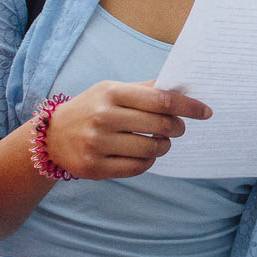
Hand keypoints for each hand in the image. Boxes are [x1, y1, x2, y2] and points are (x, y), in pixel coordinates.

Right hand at [44, 80, 212, 179]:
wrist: (50, 136)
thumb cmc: (91, 108)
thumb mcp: (112, 89)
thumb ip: (145, 89)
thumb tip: (182, 88)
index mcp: (111, 93)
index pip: (162, 100)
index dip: (189, 107)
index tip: (205, 111)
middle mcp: (104, 117)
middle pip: (161, 125)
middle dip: (177, 127)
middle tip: (177, 128)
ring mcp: (98, 144)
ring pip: (152, 149)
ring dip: (164, 146)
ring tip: (160, 141)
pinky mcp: (95, 167)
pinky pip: (138, 167)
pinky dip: (149, 161)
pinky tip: (144, 153)